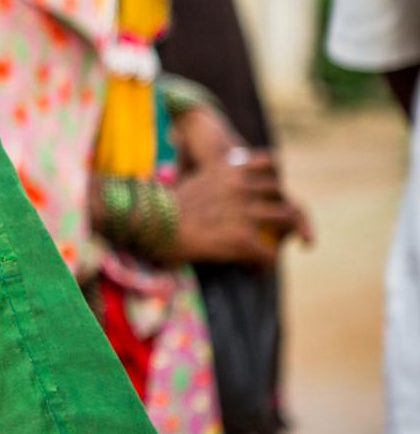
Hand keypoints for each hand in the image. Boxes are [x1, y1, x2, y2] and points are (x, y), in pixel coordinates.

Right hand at [169, 108, 311, 265]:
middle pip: (283, 195)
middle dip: (283, 211)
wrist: (146, 223)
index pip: (272, 163)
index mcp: (230, 168)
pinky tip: (254, 270)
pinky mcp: (242, 239)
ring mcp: (245, 212)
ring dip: (283, 237)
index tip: (269, 194)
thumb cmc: (158, 206)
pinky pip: (270, 254)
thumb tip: (202, 174)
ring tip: (269, 249)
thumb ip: (213, 182)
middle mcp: (242, 186)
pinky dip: (265, 264)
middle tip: (277, 230)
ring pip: (286, 222)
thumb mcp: (190, 179)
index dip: (275, 179)